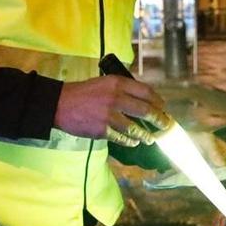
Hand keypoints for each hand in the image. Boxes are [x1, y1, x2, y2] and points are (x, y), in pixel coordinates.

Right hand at [54, 76, 171, 145]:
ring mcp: (108, 115)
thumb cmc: (82, 92)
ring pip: (135, 128)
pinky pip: (121, 138)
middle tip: (166, 125)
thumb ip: (122, 89)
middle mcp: (115, 98)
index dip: (159, 101)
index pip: (146, 92)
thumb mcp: (104, 83)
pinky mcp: (101, 130)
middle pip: (146, 110)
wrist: (59, 104)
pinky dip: (130, 141)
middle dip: (160, 120)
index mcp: (117, 83)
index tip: (164, 108)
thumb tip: (143, 101)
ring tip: (150, 139)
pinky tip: (133, 142)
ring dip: (146, 135)